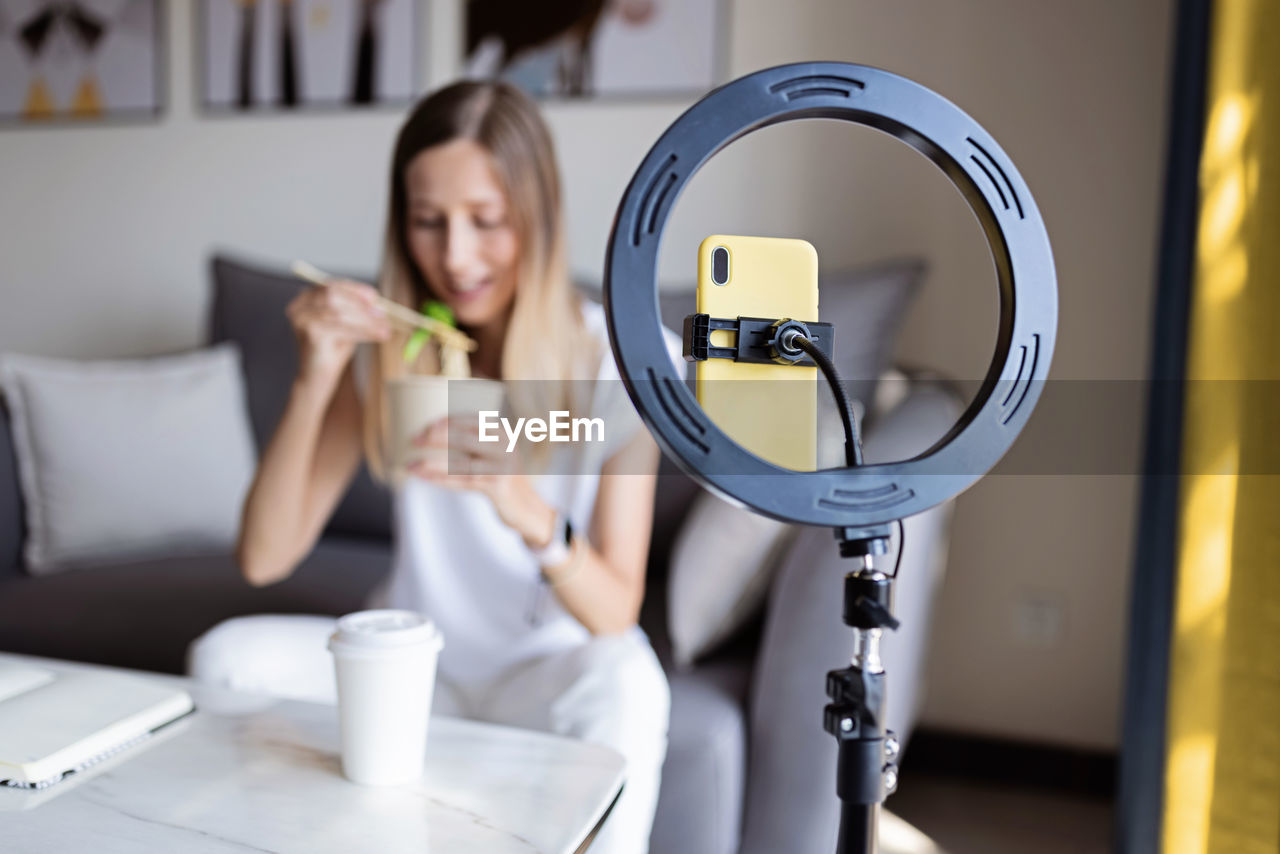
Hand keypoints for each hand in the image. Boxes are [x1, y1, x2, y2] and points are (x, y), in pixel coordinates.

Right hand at [285, 280, 390, 386]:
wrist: (316, 378)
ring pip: (340, 313)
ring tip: (384, 329)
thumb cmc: (332, 350)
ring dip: (366, 320)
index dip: (354, 289)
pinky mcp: (311, 334)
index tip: (374, 297)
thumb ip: (356, 310)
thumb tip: (378, 303)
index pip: (331, 286)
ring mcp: (302, 320)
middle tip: (382, 315)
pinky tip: (376, 336)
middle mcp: (299, 307)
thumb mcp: (346, 324)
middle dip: (361, 305)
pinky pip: (342, 328)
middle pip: (334, 296)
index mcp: (306, 299)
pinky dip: (363, 331)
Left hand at [407, 415, 553, 546]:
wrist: (526, 506)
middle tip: (412, 440)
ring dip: (432, 464)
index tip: (424, 427)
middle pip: (465, 438)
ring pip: (461, 464)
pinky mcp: (499, 486)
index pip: (470, 420)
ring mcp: (503, 466)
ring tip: (410, 465)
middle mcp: (505, 445)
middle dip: (435, 438)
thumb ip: (471, 442)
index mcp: (502, 431)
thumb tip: (429, 433)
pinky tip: (424, 478)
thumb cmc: (499, 476)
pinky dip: (441, 480)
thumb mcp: (491, 453)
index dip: (445, 422)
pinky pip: (463, 482)